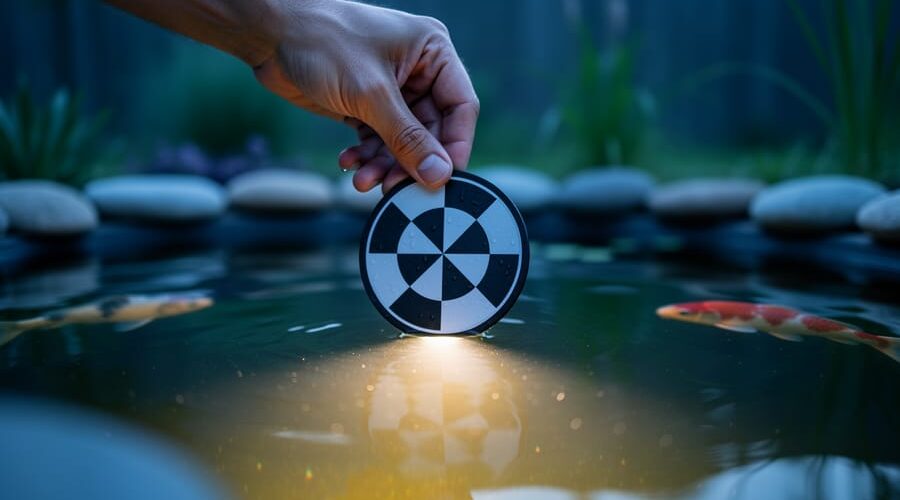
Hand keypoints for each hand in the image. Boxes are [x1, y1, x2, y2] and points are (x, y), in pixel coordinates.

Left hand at [254, 0, 478, 192]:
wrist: (268, 33)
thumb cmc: (322, 42)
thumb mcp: (371, 94)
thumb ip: (407, 138)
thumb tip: (438, 175)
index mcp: (433, 51)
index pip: (461, 107)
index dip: (454, 147)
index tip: (443, 180)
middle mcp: (418, 70)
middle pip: (431, 131)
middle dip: (410, 161)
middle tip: (394, 188)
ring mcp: (392, 88)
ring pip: (403, 141)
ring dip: (385, 164)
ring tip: (362, 180)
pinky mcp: (366, 103)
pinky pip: (379, 140)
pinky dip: (367, 155)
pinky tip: (350, 163)